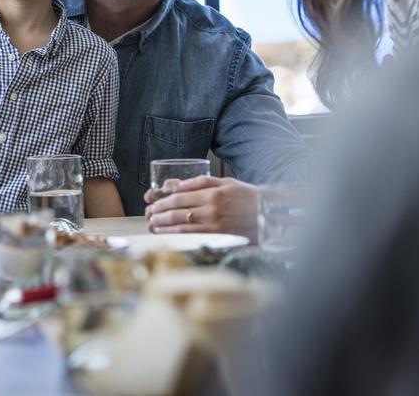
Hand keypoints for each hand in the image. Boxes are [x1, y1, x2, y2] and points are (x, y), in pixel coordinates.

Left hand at [144, 176, 258, 241]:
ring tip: (153, 225)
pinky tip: (167, 235)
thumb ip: (200, 182)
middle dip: (159, 214)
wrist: (268, 214)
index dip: (162, 201)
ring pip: (181, 226)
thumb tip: (176, 184)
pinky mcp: (218, 238)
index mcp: (212, 194)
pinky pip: (192, 237)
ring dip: (164, 227)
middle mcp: (211, 210)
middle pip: (177, 212)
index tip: (153, 203)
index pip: (179, 197)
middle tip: (149, 215)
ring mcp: (214, 226)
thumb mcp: (225, 182)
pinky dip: (176, 236)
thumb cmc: (246, 196)